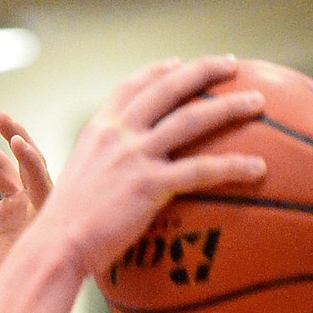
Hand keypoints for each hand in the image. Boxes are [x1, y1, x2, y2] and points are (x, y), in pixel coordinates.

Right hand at [0, 113, 52, 289]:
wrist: (23, 305)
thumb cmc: (39, 290)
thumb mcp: (41, 266)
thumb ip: (42, 243)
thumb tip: (41, 229)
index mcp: (52, 213)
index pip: (43, 178)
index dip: (31, 160)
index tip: (18, 144)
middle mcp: (35, 204)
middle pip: (22, 161)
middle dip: (11, 137)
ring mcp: (14, 209)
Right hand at [45, 55, 267, 278]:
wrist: (55, 248)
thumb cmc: (61, 232)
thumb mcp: (73, 186)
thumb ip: (97, 174)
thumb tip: (112, 188)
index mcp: (98, 131)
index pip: (132, 87)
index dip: (158, 71)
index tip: (178, 64)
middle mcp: (118, 135)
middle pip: (169, 88)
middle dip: (204, 71)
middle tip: (231, 65)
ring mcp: (135, 157)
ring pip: (193, 119)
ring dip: (230, 106)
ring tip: (257, 101)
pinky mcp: (151, 185)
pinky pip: (202, 169)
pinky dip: (234, 166)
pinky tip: (258, 168)